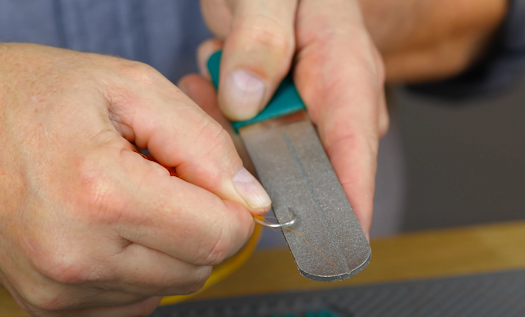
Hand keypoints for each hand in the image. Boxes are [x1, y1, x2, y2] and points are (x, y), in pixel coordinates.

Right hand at [0, 31, 270, 315]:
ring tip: (125, 195)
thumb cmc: (28, 95)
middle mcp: (79, 257)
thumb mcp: (129, 87)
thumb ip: (205, 144)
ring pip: (169, 286)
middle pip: (200, 267)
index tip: (208, 177)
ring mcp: (58, 290)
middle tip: (160, 177)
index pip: (222, 236)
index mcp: (102, 194)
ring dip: (165, 244)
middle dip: (198, 221)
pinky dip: (135, 266)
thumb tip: (252, 200)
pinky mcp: (46, 305)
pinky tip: (105, 225)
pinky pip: (130, 300)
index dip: (231, 203)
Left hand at [200, 0, 388, 235]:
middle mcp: (330, 103)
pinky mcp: (276, 113)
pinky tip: (212, 76)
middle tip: (223, 101)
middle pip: (303, 165)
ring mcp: (303, 112)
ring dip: (228, 123)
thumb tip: (244, 101)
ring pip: (263, 151)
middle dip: (254, 155)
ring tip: (215, 66)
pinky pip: (244, 134)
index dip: (347, 203)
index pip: (353, 151)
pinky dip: (220, 112)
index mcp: (346, 74)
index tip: (335, 246)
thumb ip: (262, 40)